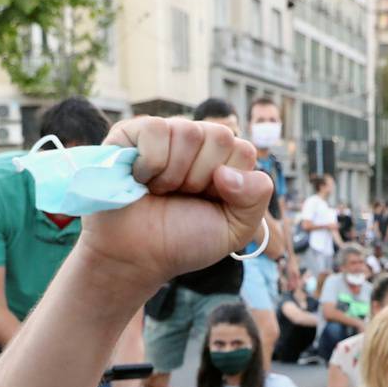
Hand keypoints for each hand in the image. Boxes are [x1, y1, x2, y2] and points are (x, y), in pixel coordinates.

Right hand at [78, 117, 271, 297]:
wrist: (136, 257)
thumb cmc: (182, 241)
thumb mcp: (234, 229)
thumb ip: (256, 198)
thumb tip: (227, 171)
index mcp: (222, 160)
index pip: (243, 150)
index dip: (227, 185)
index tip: (206, 203)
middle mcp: (195, 142)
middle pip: (219, 136)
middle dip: (200, 178)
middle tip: (180, 197)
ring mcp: (165, 134)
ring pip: (188, 131)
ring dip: (173, 174)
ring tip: (159, 190)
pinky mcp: (131, 132)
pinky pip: (155, 129)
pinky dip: (150, 163)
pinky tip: (140, 179)